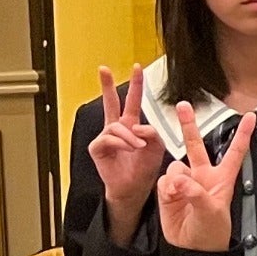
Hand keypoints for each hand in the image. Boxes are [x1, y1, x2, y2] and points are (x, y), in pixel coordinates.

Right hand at [90, 66, 171, 241]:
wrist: (135, 188)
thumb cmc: (146, 168)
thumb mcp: (158, 147)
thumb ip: (153, 133)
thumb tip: (138, 126)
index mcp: (132, 125)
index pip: (133, 101)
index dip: (136, 85)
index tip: (137, 67)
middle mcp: (118, 128)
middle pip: (111, 103)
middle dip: (107, 85)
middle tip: (103, 68)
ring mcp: (106, 138)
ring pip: (115, 125)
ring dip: (129, 135)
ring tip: (138, 146)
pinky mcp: (98, 148)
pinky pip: (109, 139)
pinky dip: (121, 142)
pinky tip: (129, 148)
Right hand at [152, 102, 252, 255]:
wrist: (192, 247)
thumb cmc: (211, 231)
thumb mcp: (211, 212)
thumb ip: (196, 193)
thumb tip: (180, 179)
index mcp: (222, 178)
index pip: (235, 152)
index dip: (243, 134)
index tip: (252, 116)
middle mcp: (203, 175)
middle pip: (196, 146)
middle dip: (188, 125)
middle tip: (183, 105)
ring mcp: (185, 182)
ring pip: (175, 167)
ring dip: (175, 179)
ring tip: (180, 196)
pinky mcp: (169, 190)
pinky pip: (163, 181)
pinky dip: (166, 189)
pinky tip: (171, 199)